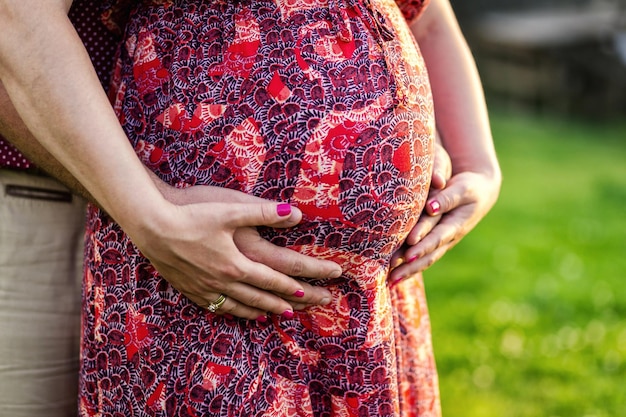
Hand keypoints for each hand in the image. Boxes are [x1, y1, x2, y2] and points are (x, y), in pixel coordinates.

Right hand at [140, 179, 341, 320]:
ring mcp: (208, 289)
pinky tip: (242, 313)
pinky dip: (237, 312)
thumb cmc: (190, 214)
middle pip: (266, 297)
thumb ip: (264, 212)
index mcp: (239, 262)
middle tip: (317, 305)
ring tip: (283, 315)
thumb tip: (296, 213)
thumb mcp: (230, 209)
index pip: (278, 278)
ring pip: (243, 306)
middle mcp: (226, 281)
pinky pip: (220, 308)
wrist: (151, 226)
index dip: (303, 283)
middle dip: (294, 302)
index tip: (324, 287)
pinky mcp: (192, 289)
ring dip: (267, 311)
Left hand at [388, 170, 500, 284]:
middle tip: (393, 275)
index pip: (438, 236)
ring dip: (409, 270)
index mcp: (457, 224)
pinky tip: (395, 276)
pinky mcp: (438, 242)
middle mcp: (450, 237)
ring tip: (391, 280)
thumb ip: (447, 198)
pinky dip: (410, 267)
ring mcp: (444, 242)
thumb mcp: (462, 189)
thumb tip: (430, 207)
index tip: (408, 252)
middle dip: (411, 265)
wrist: (480, 192)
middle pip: (430, 254)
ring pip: (426, 260)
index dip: (423, 245)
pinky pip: (424, 258)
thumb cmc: (469, 186)